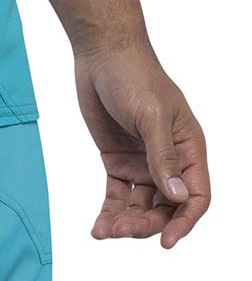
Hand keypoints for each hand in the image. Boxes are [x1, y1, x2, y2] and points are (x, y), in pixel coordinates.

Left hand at [73, 41, 209, 247]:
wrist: (101, 52)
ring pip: (141, 206)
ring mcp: (142, 162)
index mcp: (188, 148)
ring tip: (107, 231)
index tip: (167, 241)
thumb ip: (163, 157)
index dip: (184, 221)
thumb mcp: (152, 115)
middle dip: (148, 224)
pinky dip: (109, 212)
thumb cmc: (134, 74)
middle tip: (124, 230)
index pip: (196, 196)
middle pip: (166, 207)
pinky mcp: (117, 160)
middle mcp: (168, 160)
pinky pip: (118, 195)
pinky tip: (98, 228)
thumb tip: (178, 197)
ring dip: (127, 222)